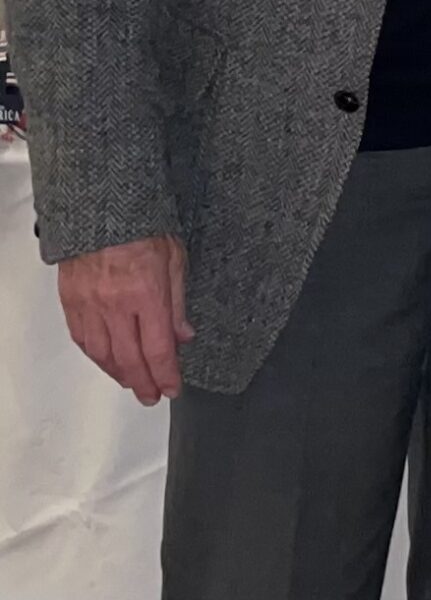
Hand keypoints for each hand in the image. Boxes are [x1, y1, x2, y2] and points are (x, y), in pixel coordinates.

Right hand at [58, 234, 192, 405]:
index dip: (166, 375)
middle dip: (143, 382)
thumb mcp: (176, 259)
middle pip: (129, 359)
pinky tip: (107, 361)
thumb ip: (178, 303)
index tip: (172, 388)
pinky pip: (83, 339)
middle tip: (152, 396)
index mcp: (146, 293)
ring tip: (132, 382)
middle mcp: (115, 305)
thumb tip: (184, 337)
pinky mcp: (71, 302)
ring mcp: (89, 305)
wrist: (101, 210)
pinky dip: (96, 356)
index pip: (158, 348)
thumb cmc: (142, 227)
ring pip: (102, 354)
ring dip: (118, 373)